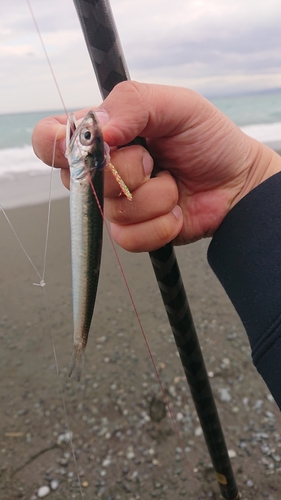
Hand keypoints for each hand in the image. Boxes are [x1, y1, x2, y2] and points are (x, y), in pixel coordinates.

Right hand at [32, 81, 280, 251]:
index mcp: (101, 135)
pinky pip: (128, 237)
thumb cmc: (207, 139)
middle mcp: (100, 171)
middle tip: (154, 159)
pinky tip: (175, 209)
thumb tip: (100, 129)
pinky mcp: (132, 232)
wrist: (236, 181)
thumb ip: (134, 103)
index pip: (49, 139)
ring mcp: (115, 204)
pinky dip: (160, 223)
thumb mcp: (176, 104)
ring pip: (112, 209)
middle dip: (126, 170)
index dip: (58, 143)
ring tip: (172, 182)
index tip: (95, 144)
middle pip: (80, 179)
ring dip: (153, 196)